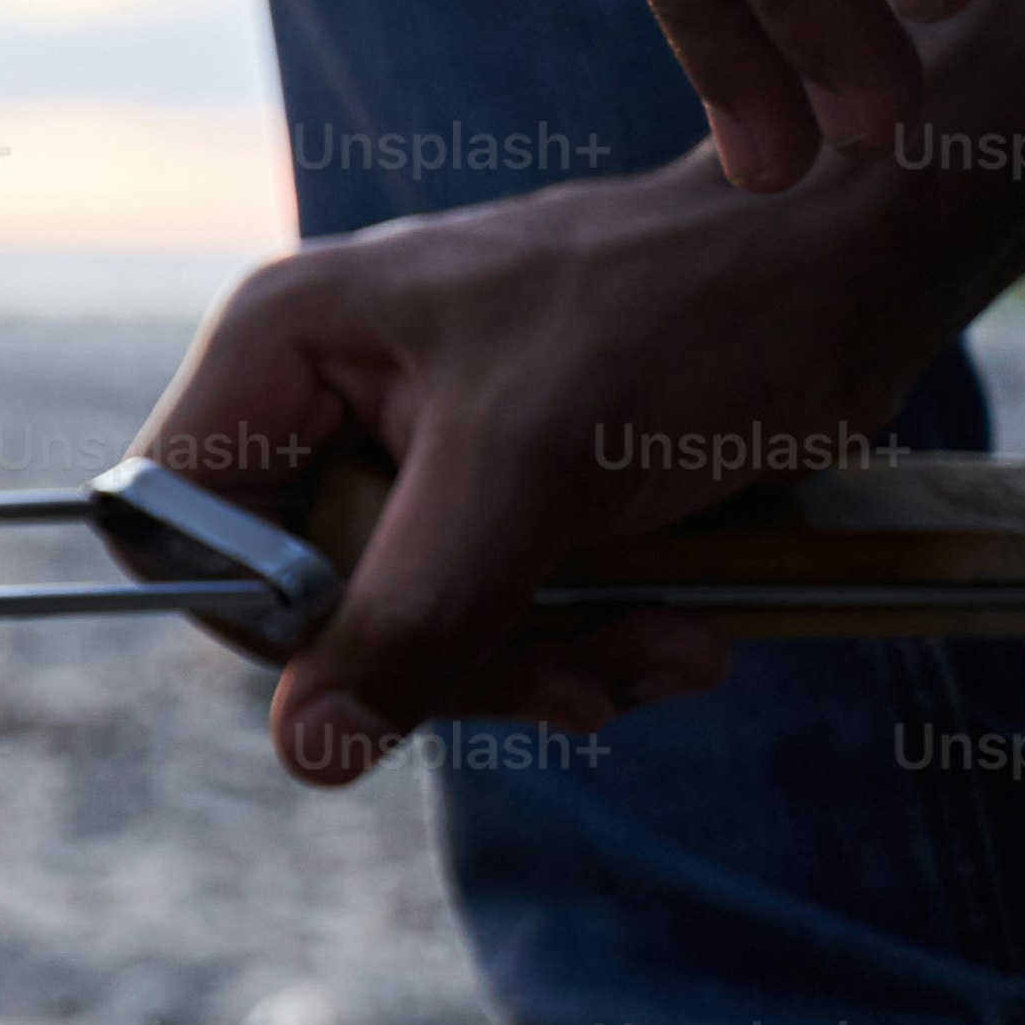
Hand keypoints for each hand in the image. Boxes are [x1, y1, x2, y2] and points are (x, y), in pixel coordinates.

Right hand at [131, 160, 932, 780]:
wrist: (848, 274)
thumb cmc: (686, 313)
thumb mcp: (535, 468)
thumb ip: (412, 611)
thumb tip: (305, 750)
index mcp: (283, 348)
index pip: (176, 529)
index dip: (264, 616)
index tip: (384, 654)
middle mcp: (326, 400)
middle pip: (308, 604)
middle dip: (457, 658)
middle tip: (578, 682)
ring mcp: (412, 452)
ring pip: (411, 628)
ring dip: (549, 665)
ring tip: (665, 649)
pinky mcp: (497, 496)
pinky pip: (491, 617)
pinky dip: (588, 644)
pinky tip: (677, 631)